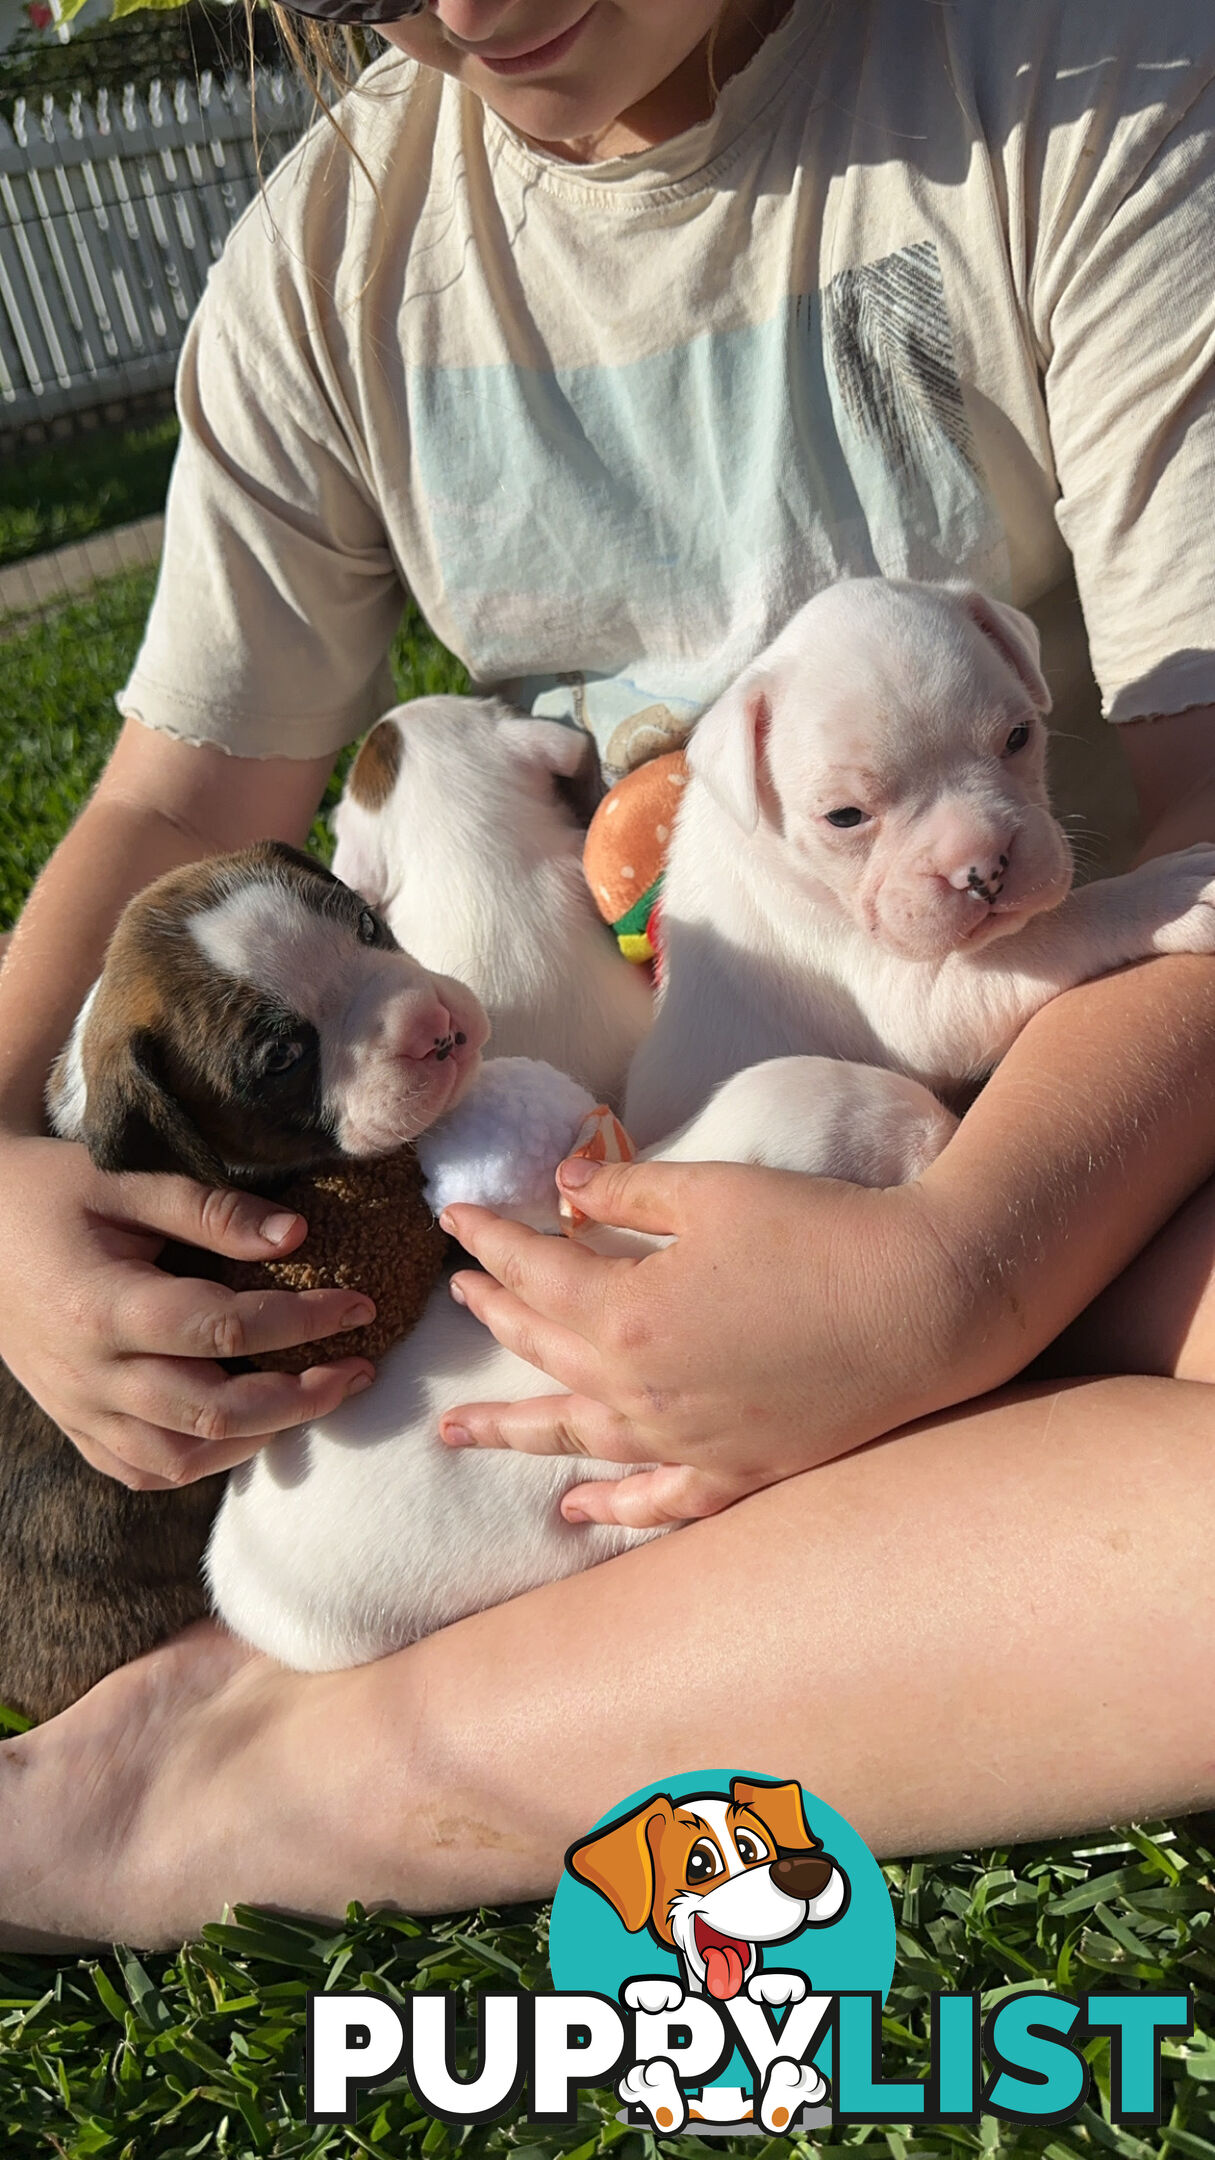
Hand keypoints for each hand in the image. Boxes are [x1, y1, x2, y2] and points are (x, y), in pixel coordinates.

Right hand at [0, 1133, 378, 1490]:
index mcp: (104, 1306)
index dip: (303, 1322)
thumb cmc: (50, 1193)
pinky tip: (248, 1430)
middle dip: (302, 1397)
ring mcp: (78, 1409)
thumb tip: (298, 1236)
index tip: (358, 1304)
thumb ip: (211, 1211)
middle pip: (215, 1412)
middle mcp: (90, 1373)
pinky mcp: (73, 1424)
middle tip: (359, 1368)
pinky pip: (144, 1471)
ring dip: (262, 1438)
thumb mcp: (125, 1183)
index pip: (225, 1331)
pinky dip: (203, 1461)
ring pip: (184, 1458)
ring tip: (315, 1397)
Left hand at [438, 1154, 967, 1526]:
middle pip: (544, 1349)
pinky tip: (575, 1510)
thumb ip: (629, 1190)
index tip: (455, 1217)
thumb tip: (565, 1185)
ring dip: (513, 1429)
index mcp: (627, 1315)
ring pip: (577, 1436)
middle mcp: (642, 1391)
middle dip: (495, 1313)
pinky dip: (613, 1507)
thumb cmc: (823, 1232)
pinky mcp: (740, 1471)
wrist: (926, 1302)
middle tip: (460, 1292)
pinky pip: (658, 1499)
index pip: (533, 1271)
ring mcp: (688, 1441)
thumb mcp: (716, 1191)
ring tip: (457, 1431)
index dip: (490, 1239)